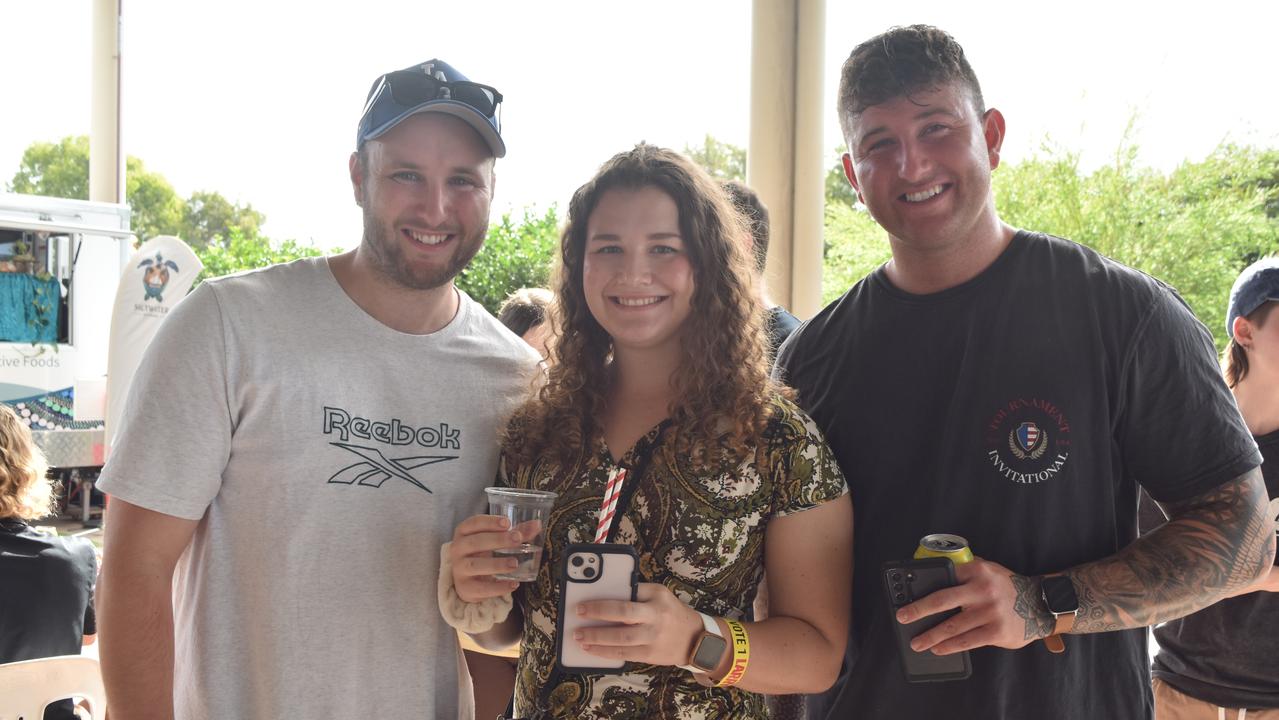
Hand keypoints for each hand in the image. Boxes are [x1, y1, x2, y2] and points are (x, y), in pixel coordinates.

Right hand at [448, 514, 540, 602]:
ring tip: (515, 563)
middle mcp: (457, 549)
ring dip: (496, 564)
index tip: (507, 522)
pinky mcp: (465, 588)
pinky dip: (498, 587)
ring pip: (475, 565)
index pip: (473, 523)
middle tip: (517, 539)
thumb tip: (537, 524)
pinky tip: (513, 584)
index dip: (489, 522)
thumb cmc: (483, 552)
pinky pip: (480, 588)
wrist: (469, 581)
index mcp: (463, 532)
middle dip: (497, 540)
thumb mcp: (496, 540)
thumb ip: (516, 532)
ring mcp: (459, 569)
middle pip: (475, 542)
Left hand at [572, 583, 702, 666]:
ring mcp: (653, 637)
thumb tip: (603, 595)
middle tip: (578, 612)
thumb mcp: (659, 595)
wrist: (695, 639)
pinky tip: (591, 649)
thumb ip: (636, 594)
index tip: (586, 596)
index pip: (629, 591)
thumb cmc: (669, 612)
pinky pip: (623, 653)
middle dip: (598, 612)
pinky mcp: (649, 654)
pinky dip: (604, 652)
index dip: (607, 594)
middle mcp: (656, 615)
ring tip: (578, 636)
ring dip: (596, 638)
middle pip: (623, 613)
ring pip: (621, 638)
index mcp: (657, 595)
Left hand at [895, 556, 1053, 654]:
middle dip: (918, 610)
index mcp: (977, 570)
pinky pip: (966, 641)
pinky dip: (949, 646)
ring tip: (917, 642)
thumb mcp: (988, 570)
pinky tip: (938, 649)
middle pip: (941, 600)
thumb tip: (933, 575)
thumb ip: (965, 570)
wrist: (1041, 605)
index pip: (943, 576)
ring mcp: (990, 612)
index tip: (905, 595)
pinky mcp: (996, 631)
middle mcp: (982, 590)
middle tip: (902, 617)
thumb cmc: (1006, 587)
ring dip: (930, 636)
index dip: (922, 587)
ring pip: (952, 625)